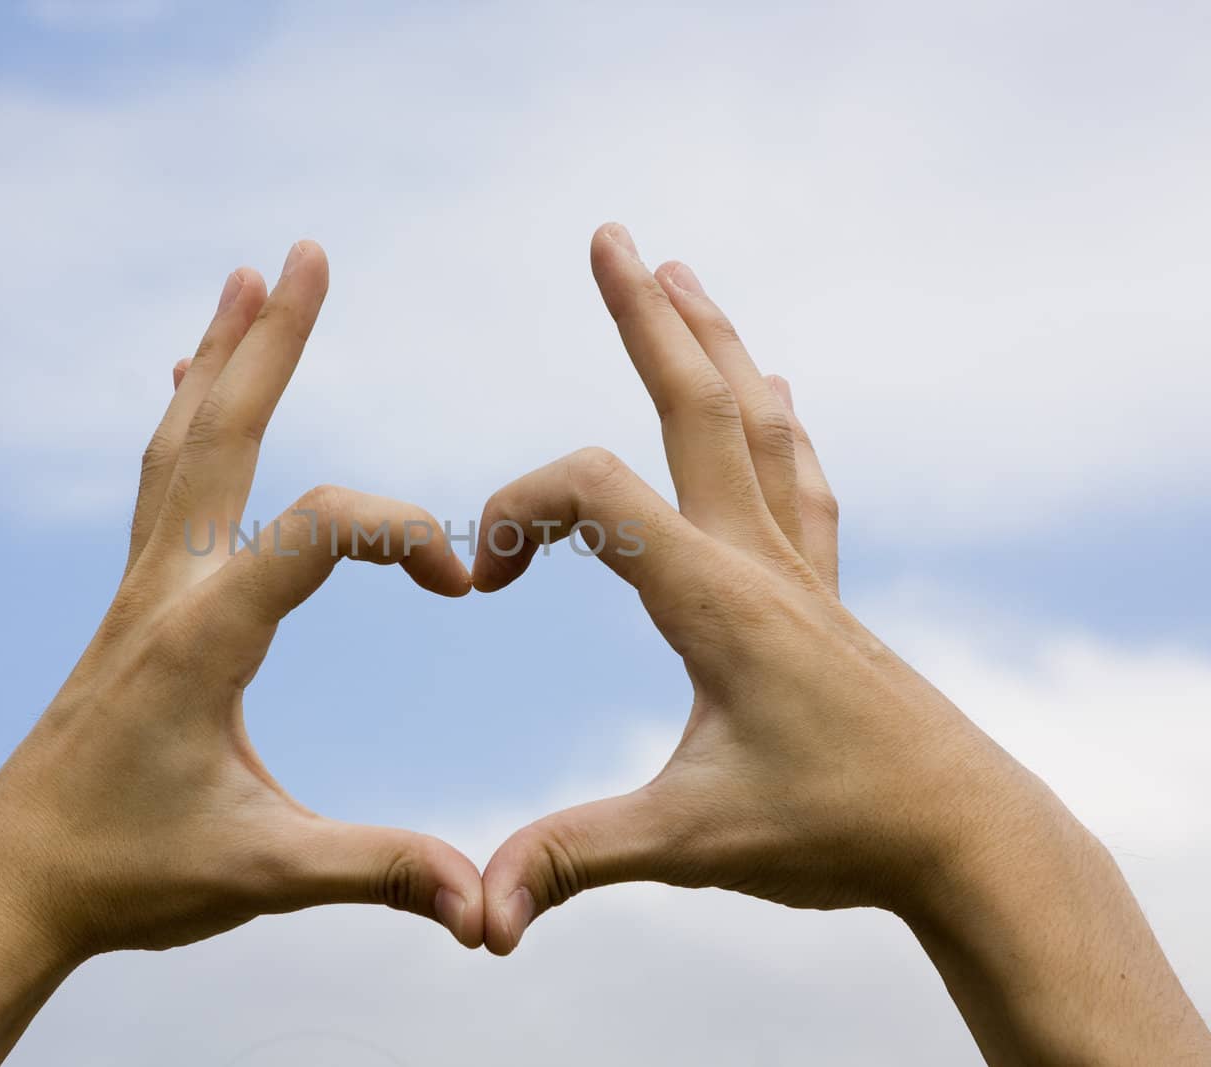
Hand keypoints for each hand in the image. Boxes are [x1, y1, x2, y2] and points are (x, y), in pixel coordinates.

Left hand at [0, 241, 484, 956]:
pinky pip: (160, 488)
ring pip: (179, 447)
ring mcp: (137, 593)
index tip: (465, 585)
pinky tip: (184, 393)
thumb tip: (486, 909)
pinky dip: (185, 421)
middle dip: (271, 343)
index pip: (322, 528)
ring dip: (218, 362)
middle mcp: (162, 591)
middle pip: (220, 433)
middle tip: (305, 253)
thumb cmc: (128, 876)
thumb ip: (379, 871)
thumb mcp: (263, 874)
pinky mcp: (131, 610)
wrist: (9, 886)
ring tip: (241, 286)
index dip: (408, 534)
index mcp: (202, 636)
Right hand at [470, 222, 1076, 940]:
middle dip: (646, 316)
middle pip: (694, 403)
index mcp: (714, 597)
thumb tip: (475, 918)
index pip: (592, 491)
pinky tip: (775, 396)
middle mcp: (760, 560)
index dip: (513, 512)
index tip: (478, 581)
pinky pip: (796, 479)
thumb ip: (573, 859)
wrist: (970, 839)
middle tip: (611, 235)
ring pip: (753, 424)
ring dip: (713, 344)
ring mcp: (802, 570)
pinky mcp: (825, 594)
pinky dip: (772, 423)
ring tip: (684, 276)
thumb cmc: (836, 833)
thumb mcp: (690, 844)